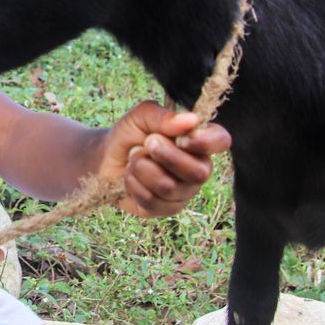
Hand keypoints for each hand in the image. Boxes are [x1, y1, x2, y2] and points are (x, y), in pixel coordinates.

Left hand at [98, 101, 232, 217]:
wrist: (104, 159)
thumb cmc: (128, 135)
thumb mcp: (140, 117)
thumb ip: (163, 116)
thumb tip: (191, 120)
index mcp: (198, 141)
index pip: (221, 141)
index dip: (206, 142)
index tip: (181, 139)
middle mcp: (197, 168)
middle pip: (199, 173)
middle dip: (167, 157)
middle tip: (147, 143)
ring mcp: (183, 191)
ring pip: (170, 187)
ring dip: (143, 169)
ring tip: (134, 159)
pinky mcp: (165, 208)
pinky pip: (153, 201)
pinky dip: (134, 184)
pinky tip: (130, 176)